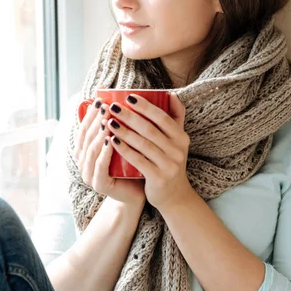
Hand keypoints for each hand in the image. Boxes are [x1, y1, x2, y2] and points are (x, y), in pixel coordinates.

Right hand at [74, 99, 145, 205]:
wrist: (138, 192)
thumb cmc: (131, 164)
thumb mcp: (124, 141)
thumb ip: (119, 124)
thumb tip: (120, 95)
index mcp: (86, 150)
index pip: (85, 127)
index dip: (91, 112)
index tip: (101, 97)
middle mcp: (83, 161)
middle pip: (86, 137)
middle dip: (96, 120)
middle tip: (106, 105)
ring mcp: (89, 174)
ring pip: (91, 150)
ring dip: (99, 133)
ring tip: (108, 119)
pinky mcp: (99, 184)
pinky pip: (99, 166)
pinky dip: (104, 153)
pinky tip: (111, 141)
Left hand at [105, 93, 191, 210]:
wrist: (174, 196)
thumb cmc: (169, 163)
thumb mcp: (177, 142)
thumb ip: (175, 118)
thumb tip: (171, 94)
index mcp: (181, 138)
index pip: (163, 117)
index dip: (146, 106)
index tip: (128, 96)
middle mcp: (178, 150)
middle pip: (150, 129)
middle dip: (130, 116)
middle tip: (113, 107)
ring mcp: (169, 165)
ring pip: (143, 144)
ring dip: (124, 131)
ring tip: (108, 122)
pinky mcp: (158, 178)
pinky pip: (139, 161)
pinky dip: (125, 150)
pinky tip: (112, 141)